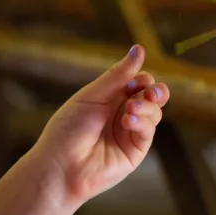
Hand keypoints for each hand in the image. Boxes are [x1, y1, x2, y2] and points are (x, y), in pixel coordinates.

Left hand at [30, 44, 169, 207]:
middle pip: (154, 95)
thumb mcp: (93, 95)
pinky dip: (142, 122)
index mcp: (112, 98)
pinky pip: (149, 131)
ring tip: (129, 110)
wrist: (59, 166)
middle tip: (149, 91)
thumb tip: (139, 48)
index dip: (141, 78)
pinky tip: (128, 121)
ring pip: (155, 112)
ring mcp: (131, 132)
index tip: (132, 82)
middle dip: (156, 91)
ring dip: (146, 107)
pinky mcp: (136, 150)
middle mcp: (124, 113)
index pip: (139, 81)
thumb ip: (119, 74)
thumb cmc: (68, 129)